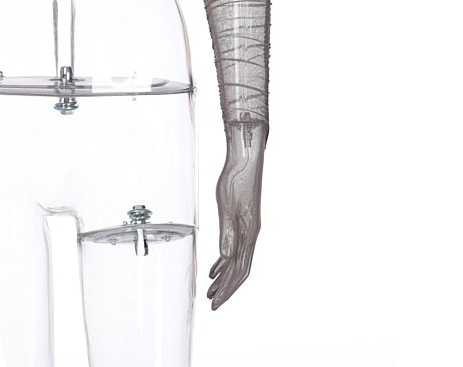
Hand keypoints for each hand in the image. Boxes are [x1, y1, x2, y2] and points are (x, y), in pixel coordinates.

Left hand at [207, 123, 265, 309]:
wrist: (245, 159)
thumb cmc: (236, 179)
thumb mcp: (227, 206)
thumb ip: (228, 233)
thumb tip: (225, 259)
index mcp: (248, 234)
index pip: (238, 270)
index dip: (227, 289)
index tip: (216, 303)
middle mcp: (251, 235)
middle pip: (239, 270)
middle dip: (226, 288)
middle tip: (212, 302)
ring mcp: (248, 228)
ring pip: (237, 261)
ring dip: (225, 276)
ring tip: (211, 288)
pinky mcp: (244, 221)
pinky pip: (235, 248)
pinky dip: (224, 261)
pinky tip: (215, 265)